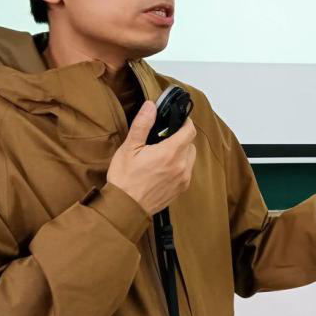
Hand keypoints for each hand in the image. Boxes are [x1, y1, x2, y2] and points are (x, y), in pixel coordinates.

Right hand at [106, 100, 196, 215]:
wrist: (125, 208)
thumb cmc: (125, 178)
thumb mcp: (129, 148)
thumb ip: (142, 125)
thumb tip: (151, 106)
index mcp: (170, 153)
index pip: (190, 130)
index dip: (185, 122)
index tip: (176, 120)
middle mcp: (181, 166)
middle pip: (190, 144)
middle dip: (181, 138)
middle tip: (164, 138)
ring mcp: (183, 179)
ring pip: (190, 158)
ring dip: (182, 152)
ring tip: (163, 154)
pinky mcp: (181, 189)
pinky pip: (187, 171)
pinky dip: (180, 166)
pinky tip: (164, 168)